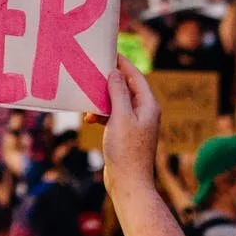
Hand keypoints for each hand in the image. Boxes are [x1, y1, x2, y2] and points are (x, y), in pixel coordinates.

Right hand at [101, 56, 158, 187]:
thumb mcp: (120, 117)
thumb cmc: (127, 150)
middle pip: (126, 87)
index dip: (122, 63)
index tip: (108, 53)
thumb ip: (118, 93)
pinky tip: (89, 118)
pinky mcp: (126, 134)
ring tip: (88, 98)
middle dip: (109, 81)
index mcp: (148, 105)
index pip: (135, 76)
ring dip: (102, 99)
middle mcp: (144, 112)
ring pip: (117, 102)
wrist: (128, 183)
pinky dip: (101, 114)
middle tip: (93, 71)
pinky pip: (113, 116)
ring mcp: (135, 124)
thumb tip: (115, 73)